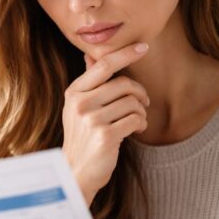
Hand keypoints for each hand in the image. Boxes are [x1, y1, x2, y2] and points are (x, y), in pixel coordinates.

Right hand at [62, 43, 149, 204]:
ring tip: (138, 120)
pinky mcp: (105, 136)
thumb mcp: (78, 108)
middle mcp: (80, 104)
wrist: (76, 172)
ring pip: (132, 102)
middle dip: (140, 93)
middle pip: (123, 84)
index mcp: (74, 93)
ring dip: (141, 112)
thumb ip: (88, 83)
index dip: (125, 53)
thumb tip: (90, 55)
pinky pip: (135, 119)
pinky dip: (141, 124)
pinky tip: (136, 130)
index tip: (144, 47)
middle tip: (144, 103)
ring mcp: (91, 120)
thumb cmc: (82, 138)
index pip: (104, 65)